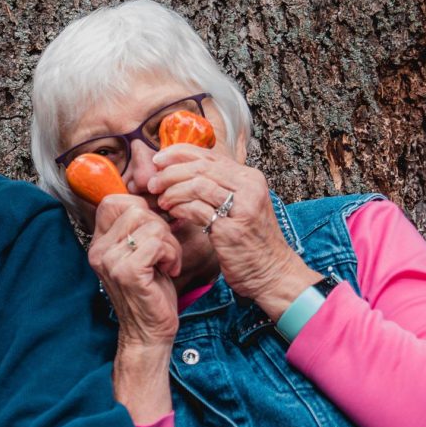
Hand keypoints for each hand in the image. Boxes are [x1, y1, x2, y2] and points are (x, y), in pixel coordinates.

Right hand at [88, 194, 181, 347]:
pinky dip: (172, 254)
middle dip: (160, 227)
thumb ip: (139, 227)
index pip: (113, 201)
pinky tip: (169, 270)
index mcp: (99, 243)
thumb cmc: (151, 291)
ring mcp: (110, 261)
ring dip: (169, 242)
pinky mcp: (128, 272)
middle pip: (136, 209)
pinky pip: (157, 242)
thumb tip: (158, 197)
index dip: (141, 208)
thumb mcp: (140, 253)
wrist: (148, 332)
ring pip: (150, 225)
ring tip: (167, 262)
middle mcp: (99, 250)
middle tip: (164, 252)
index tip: (154, 231)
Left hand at [148, 145, 317, 314]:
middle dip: (170, 173)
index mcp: (250, 178)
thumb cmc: (250, 241)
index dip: (178, 154)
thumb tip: (181, 170)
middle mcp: (249, 188)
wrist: (272, 272)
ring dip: (172, 191)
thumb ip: (218, 187)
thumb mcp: (239, 206)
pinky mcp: (231, 230)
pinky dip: (179, 208)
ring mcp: (242, 208)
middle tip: (153, 183)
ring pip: (197, 185)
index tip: (157, 160)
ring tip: (161, 200)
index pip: (209, 155)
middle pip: (200, 168)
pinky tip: (171, 212)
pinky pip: (197, 210)